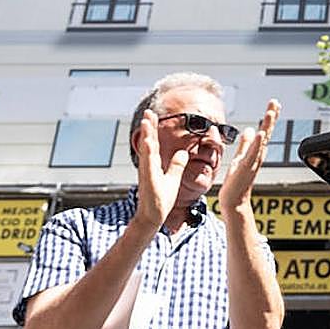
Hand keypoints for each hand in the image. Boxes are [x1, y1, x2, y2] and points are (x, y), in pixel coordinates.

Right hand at [134, 109, 188, 228]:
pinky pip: (148, 163)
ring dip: (147, 135)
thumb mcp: (173, 178)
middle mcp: (149, 166)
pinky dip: (149, 152)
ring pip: (147, 149)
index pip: (155, 143)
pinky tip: (150, 142)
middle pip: (149, 142)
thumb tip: (183, 153)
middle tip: (148, 111)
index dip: (154, 129)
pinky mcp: (148, 179)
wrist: (153, 216)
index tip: (153, 115)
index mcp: (154, 164)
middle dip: (148, 126)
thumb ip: (177, 165)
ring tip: (146, 120)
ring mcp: (147, 172)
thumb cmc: (161, 199)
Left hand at [219, 99, 280, 212]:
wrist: (234, 200)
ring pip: (263, 139)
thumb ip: (245, 144)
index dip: (270, 117)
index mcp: (256, 151)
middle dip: (271, 116)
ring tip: (270, 111)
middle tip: (275, 101)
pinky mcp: (245, 167)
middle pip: (267, 131)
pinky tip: (261, 132)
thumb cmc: (237, 181)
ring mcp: (253, 160)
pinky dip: (258, 143)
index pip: (265, 130)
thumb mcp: (240, 157)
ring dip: (267, 125)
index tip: (274, 103)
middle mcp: (258, 154)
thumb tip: (250, 130)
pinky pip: (253, 153)